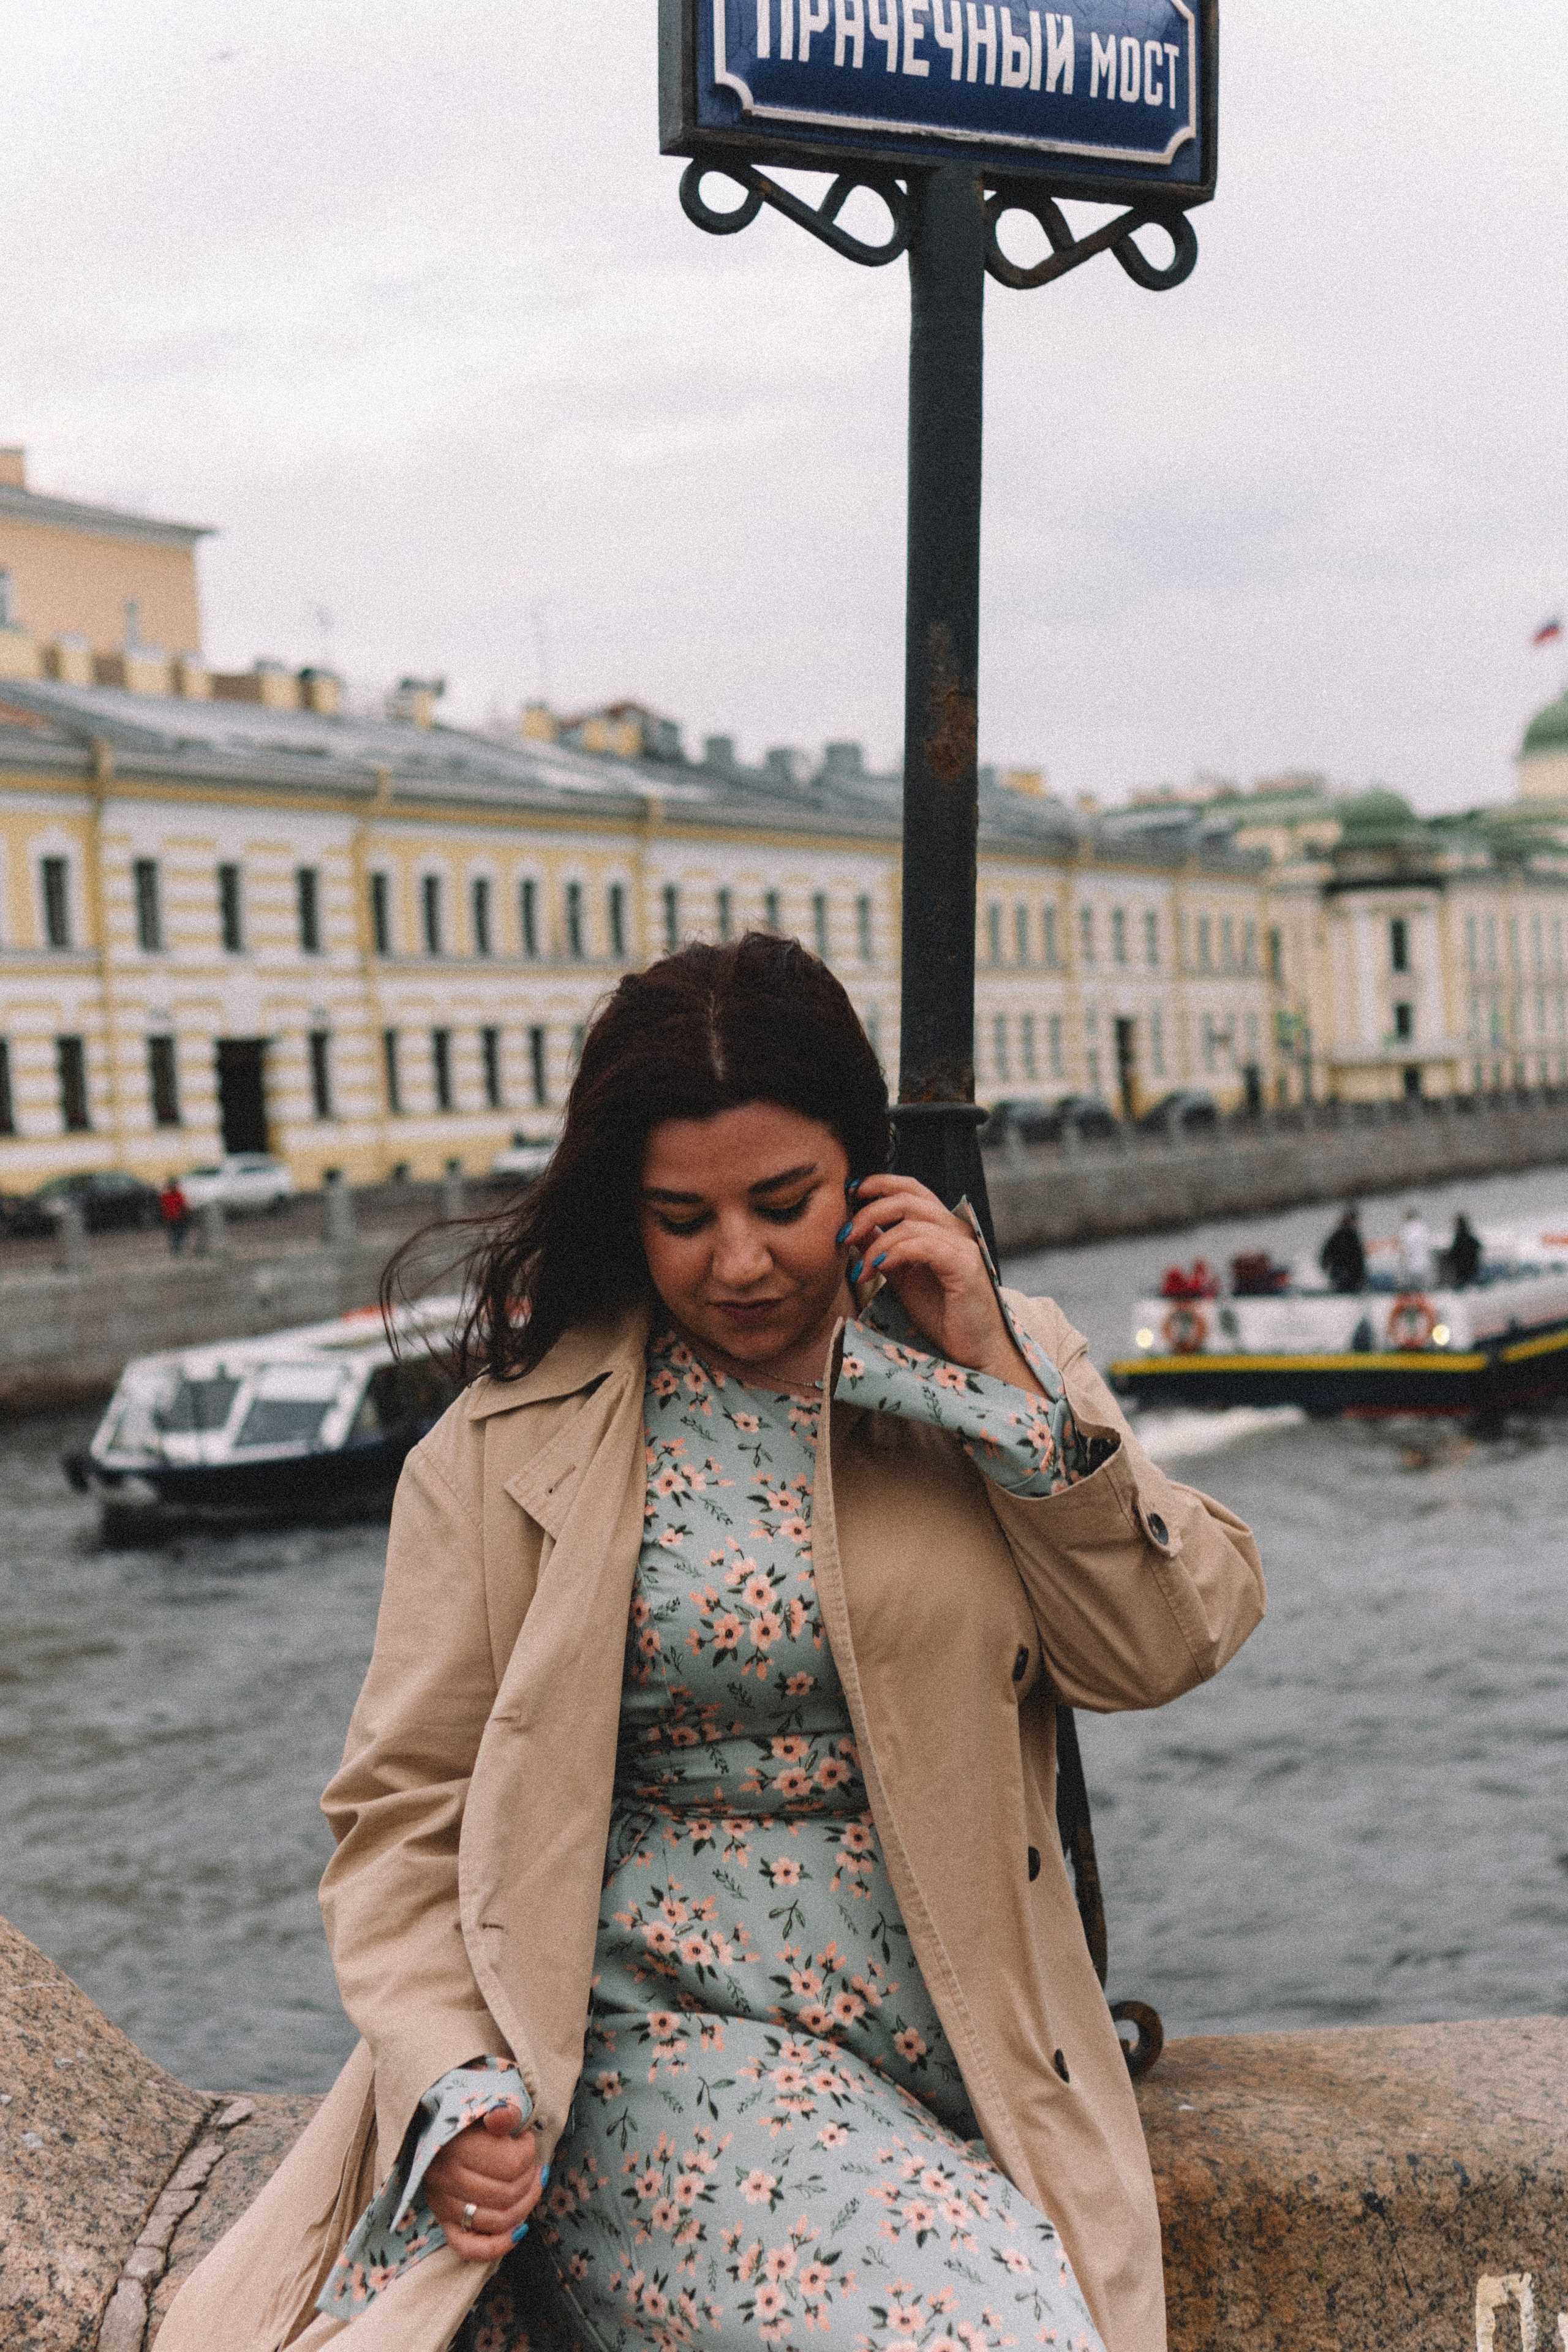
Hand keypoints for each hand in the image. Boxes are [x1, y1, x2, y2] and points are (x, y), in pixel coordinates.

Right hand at [423, 2105, 544, 2261]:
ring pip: (497, 2221)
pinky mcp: (444, 2222)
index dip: (529, 2152)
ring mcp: (443, 2204)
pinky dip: (500, 2244)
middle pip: (507, 2195)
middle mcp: (445, 2178)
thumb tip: (504, 2116)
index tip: (526, 2139)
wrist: (440, 2127)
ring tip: (530, 2185)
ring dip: (525, 2206)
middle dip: (530, 2179)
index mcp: (454, 2146)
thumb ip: (501, 2111)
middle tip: (532, 2163)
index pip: (510, 2164)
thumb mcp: (487, 2105)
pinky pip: (471, 2248)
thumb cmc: (471, 2118)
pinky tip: (520, 2228)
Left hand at [840, 1175, 1039, 1392]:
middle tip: (844, 1236)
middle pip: (908, 1198)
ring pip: (911, 1222)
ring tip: (859, 1270)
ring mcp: (963, 1245)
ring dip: (876, 1243)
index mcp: (942, 1227)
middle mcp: (956, 1229)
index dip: (879, 1184)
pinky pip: (924, 1245)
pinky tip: (876, 1269)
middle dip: (869, 1212)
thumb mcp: (903, 1277)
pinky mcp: (965, 1265)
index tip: (849, 1194)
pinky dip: (895, 1252)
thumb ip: (884, 1250)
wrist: (975, 1350)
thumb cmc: (943, 1314)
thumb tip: (857, 1229)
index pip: (910, 1189)